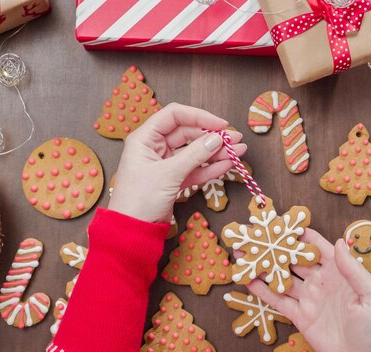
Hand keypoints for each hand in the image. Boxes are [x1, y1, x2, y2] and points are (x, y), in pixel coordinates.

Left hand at [108, 103, 246, 222]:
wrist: (131, 231)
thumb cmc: (140, 199)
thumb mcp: (168, 174)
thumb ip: (195, 155)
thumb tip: (218, 139)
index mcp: (145, 138)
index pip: (174, 116)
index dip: (199, 116)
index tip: (220, 124)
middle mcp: (154, 147)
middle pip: (187, 133)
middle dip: (212, 136)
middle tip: (235, 139)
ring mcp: (165, 164)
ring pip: (194, 152)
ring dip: (216, 152)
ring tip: (238, 151)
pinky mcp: (173, 180)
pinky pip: (195, 169)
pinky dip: (211, 167)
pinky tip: (228, 164)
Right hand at [244, 232, 370, 351]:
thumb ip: (353, 269)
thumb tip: (339, 242)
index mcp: (338, 271)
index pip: (316, 246)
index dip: (299, 234)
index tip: (281, 223)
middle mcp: (320, 280)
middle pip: (293, 259)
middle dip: (274, 247)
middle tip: (254, 236)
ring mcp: (308, 298)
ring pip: (281, 277)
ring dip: (263, 266)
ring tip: (243, 254)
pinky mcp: (299, 316)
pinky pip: (278, 300)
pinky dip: (262, 290)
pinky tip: (247, 279)